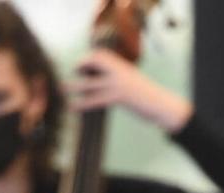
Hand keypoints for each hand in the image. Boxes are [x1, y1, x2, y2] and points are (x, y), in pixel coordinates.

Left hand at [63, 48, 192, 131]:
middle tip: (74, 73)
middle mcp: (120, 71)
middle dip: (81, 65)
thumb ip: (118, 76)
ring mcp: (119, 84)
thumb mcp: (132, 80)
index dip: (88, 58)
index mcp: (123, 66)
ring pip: (90, 83)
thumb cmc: (146, 95)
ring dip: (74, 85)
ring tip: (62, 88)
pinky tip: (72, 107)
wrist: (161, 104)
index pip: (101, 55)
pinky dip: (81, 103)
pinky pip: (95, 99)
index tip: (81, 66)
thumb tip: (102, 78)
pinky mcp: (118, 98)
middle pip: (95, 61)